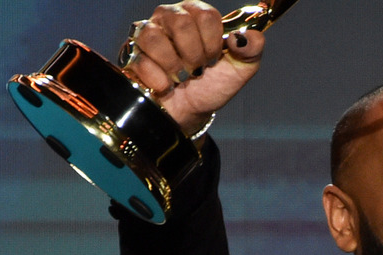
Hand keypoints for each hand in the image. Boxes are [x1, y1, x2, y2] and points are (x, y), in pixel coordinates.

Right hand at [122, 1, 264, 136]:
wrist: (191, 111)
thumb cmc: (213, 84)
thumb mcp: (240, 69)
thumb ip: (251, 49)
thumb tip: (247, 37)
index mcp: (197, 15)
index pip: (206, 15)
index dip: (212, 41)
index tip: (214, 58)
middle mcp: (170, 18)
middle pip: (180, 22)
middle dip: (194, 54)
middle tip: (197, 69)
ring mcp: (147, 34)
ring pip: (153, 37)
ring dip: (174, 65)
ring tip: (181, 77)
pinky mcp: (131, 54)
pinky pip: (140, 61)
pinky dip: (159, 80)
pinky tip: (166, 85)